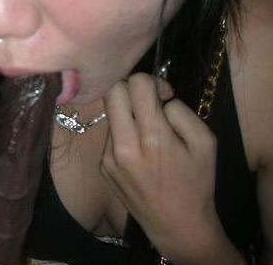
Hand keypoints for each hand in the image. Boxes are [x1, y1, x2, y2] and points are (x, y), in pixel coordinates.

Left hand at [100, 72, 228, 263]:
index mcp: (153, 138)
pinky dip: (124, 132)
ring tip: (147, 133)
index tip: (164, 96)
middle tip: (149, 103)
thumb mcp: (206, 143)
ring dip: (128, 113)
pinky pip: (111, 134)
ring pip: (111, 112)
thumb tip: (159, 99)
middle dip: (132, 88)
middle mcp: (124, 145)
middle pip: (113, 90)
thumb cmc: (196, 183)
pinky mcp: (102, 166)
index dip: (153, 82)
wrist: (177, 226)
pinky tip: (140, 151)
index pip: (137, 84)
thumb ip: (181, 112)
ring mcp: (109, 157)